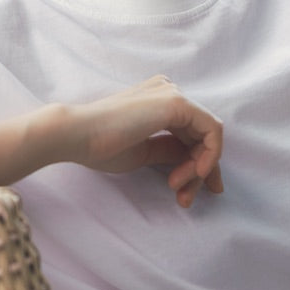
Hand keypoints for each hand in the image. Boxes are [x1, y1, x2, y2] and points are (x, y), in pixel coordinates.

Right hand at [66, 75, 223, 207]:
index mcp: (159, 99)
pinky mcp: (177, 103)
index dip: (197, 164)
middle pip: (202, 135)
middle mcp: (169, 91)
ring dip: (200, 168)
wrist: (78, 135)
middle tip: (186, 198)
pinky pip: (212, 130)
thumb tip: (197, 163)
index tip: (190, 192)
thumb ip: (170, 151)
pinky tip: (195, 173)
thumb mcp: (144, 151)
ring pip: (209, 134)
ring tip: (178, 189)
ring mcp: (174, 94)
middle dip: (200, 171)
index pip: (191, 133)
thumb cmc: (101, 145)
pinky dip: (209, 155)